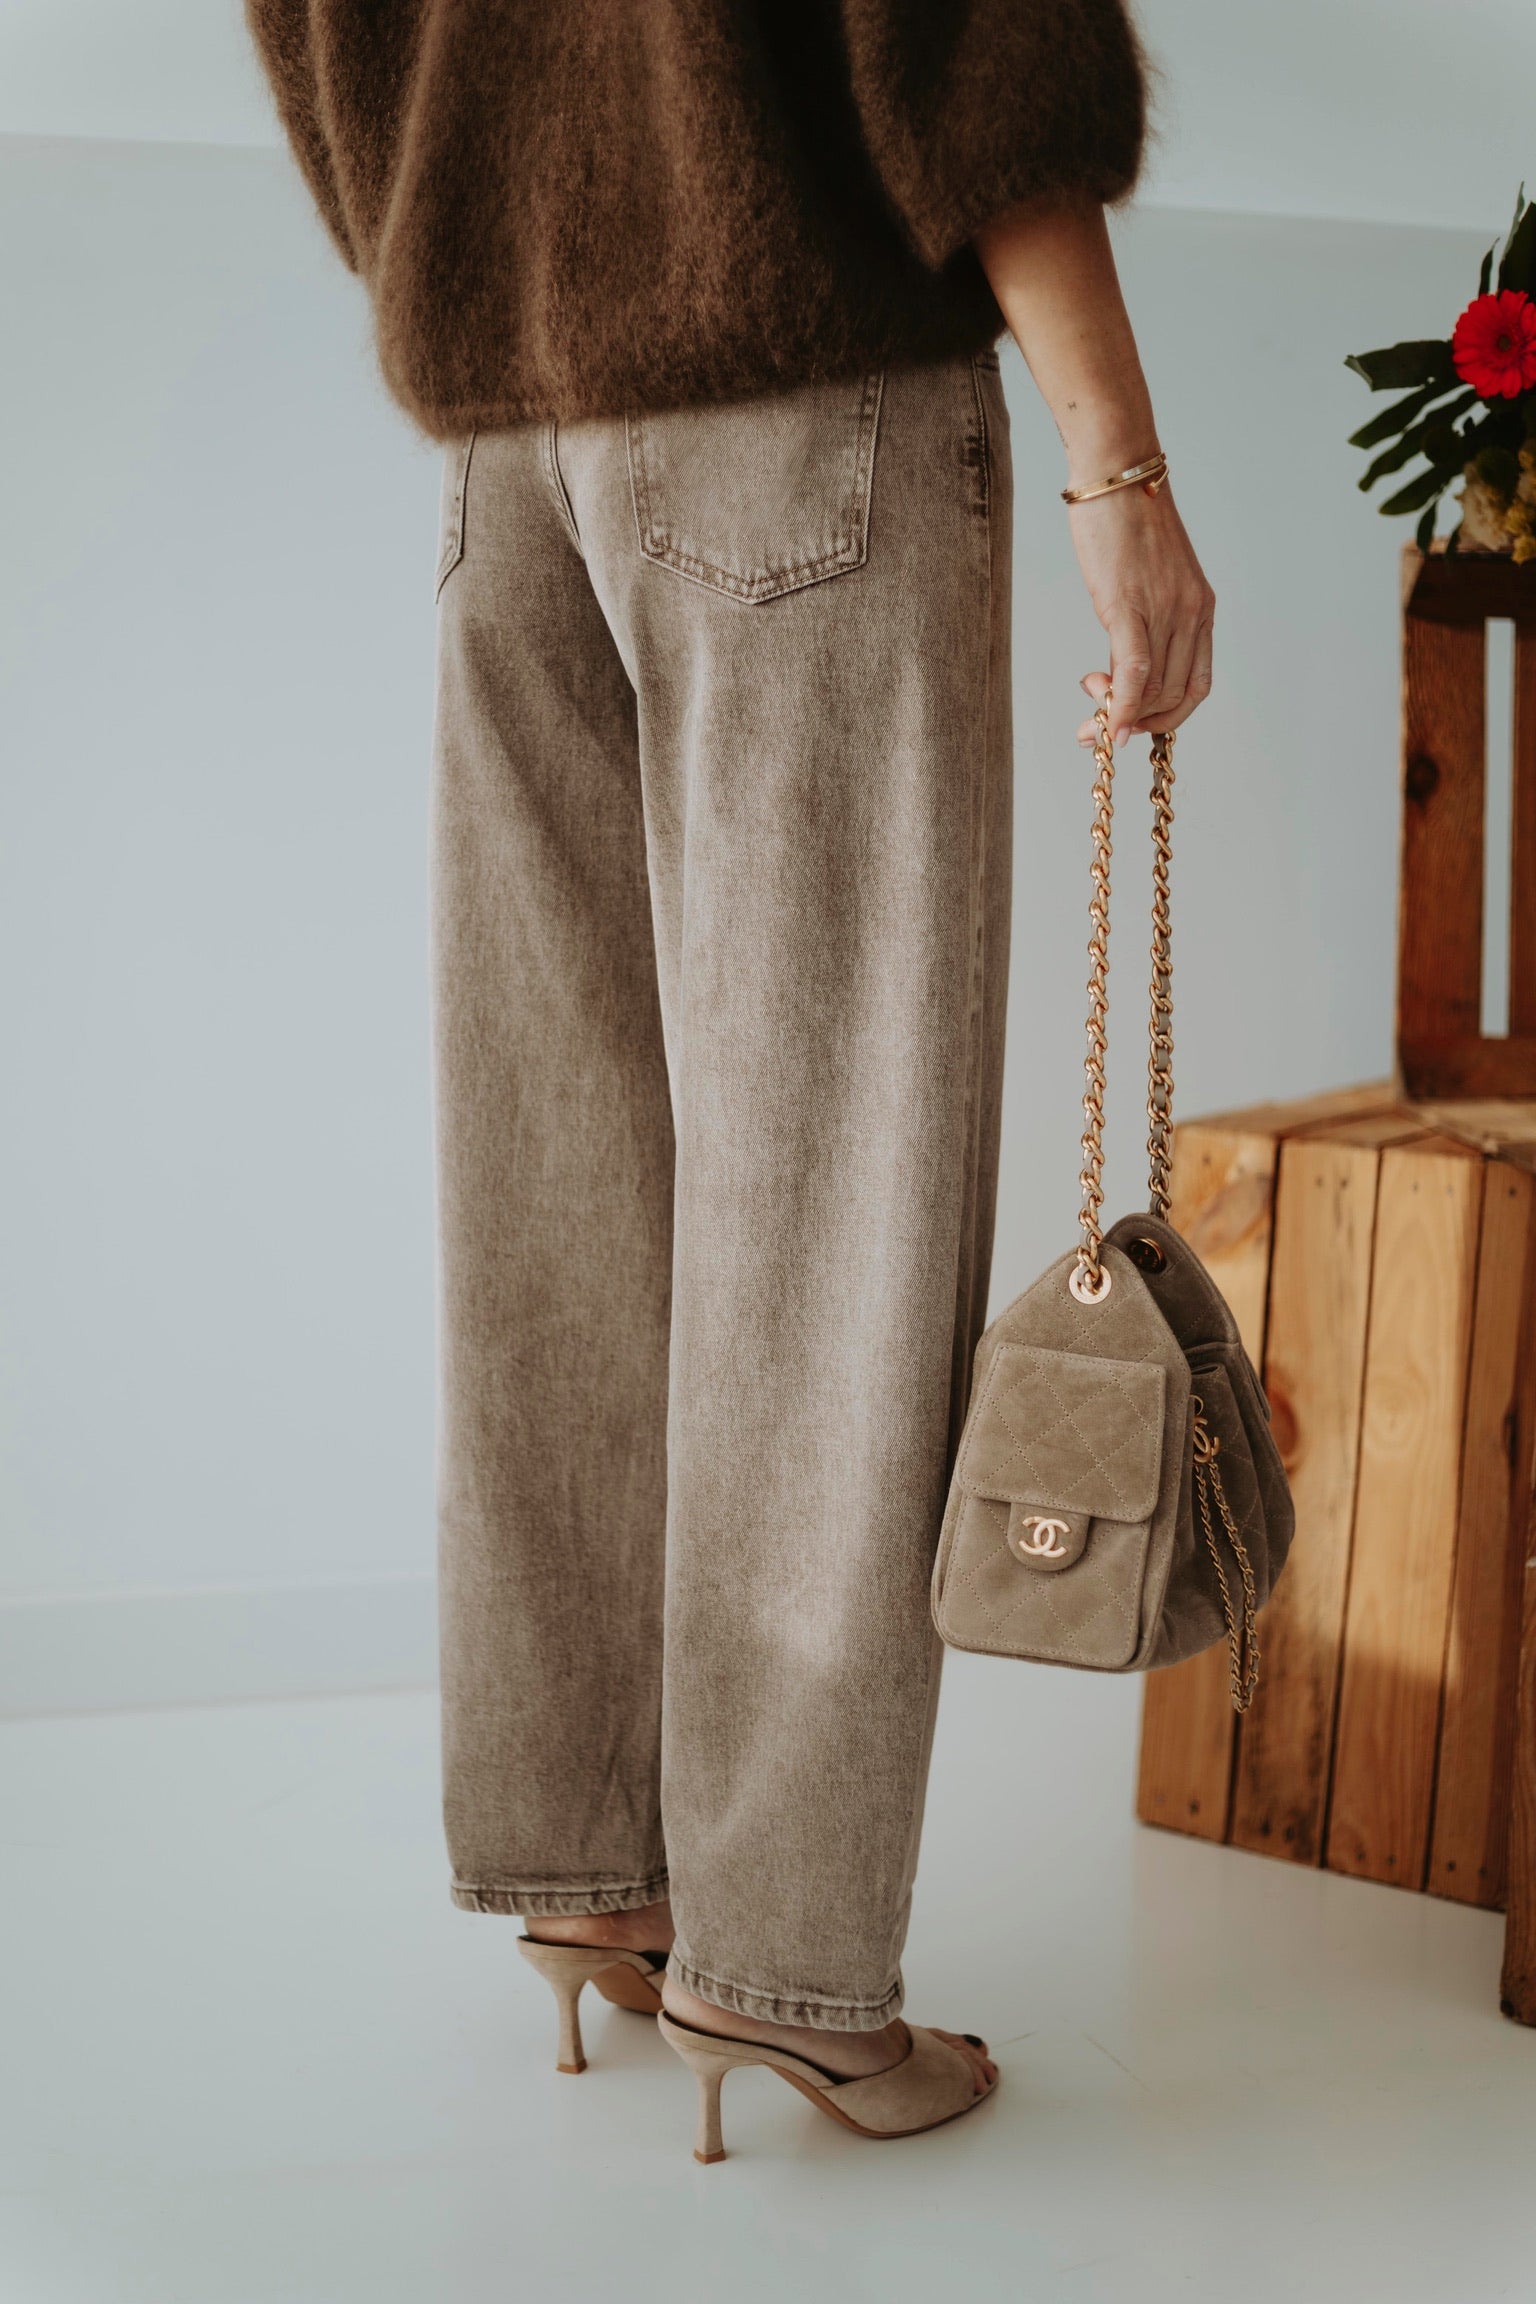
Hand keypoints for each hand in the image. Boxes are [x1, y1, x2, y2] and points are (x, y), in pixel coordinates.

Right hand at [1069, 484, 1214, 748]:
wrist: (1117, 473)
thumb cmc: (1124, 521)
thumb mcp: (1144, 580)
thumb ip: (1141, 624)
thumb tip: (1119, 670)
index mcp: (1201, 609)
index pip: (1194, 685)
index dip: (1165, 716)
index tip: (1133, 722)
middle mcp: (1192, 614)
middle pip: (1173, 694)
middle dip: (1136, 723)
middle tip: (1099, 728)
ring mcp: (1166, 611)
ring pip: (1153, 688)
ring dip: (1120, 717)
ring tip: (1090, 713)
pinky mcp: (1132, 606)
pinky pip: (1134, 670)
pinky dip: (1122, 705)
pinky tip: (1106, 723)